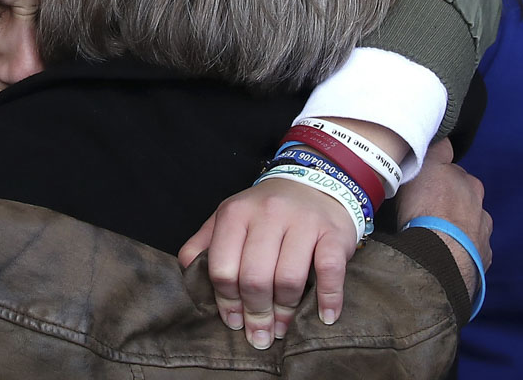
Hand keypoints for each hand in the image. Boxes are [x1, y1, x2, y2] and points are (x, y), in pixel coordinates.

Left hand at [178, 177, 357, 348]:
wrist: (314, 186)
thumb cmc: (265, 212)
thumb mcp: (228, 219)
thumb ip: (203, 244)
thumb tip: (189, 277)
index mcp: (235, 214)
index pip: (222, 268)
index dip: (226, 302)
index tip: (232, 322)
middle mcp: (267, 214)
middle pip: (254, 278)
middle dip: (255, 314)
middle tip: (258, 335)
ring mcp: (303, 222)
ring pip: (288, 279)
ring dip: (285, 312)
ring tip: (281, 329)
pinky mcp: (333, 233)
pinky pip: (330, 271)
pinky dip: (328, 299)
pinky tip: (325, 317)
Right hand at [396, 138, 491, 296]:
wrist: (438, 253)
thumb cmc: (427, 208)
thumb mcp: (424, 167)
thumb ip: (436, 151)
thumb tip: (442, 138)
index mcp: (468, 182)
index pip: (453, 171)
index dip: (437, 174)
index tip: (423, 181)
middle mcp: (479, 205)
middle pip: (462, 197)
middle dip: (447, 200)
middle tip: (422, 207)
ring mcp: (482, 231)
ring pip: (468, 222)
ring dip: (454, 224)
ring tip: (429, 231)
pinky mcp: (481, 256)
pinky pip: (470, 247)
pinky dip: (458, 246)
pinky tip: (441, 248)